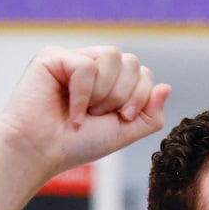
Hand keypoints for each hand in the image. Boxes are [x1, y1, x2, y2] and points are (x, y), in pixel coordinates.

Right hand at [0, 45, 171, 178]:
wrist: (41, 153)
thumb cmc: (75, 144)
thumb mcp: (123, 132)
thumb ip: (148, 114)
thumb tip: (167, 87)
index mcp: (109, 81)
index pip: (143, 73)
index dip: (139, 96)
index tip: (121, 119)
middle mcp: (92, 66)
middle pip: (132, 62)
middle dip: (122, 96)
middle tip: (99, 116)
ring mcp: (73, 58)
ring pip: (113, 56)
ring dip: (104, 93)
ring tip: (85, 111)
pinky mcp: (53, 57)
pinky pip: (87, 66)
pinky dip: (83, 95)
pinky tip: (70, 111)